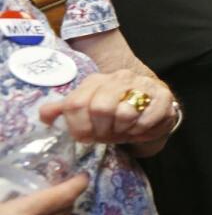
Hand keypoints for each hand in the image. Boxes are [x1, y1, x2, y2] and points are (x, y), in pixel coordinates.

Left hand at [38, 70, 176, 145]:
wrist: (149, 109)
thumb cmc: (114, 113)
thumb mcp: (87, 111)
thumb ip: (63, 111)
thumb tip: (44, 116)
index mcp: (96, 80)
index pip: (76, 103)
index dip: (78, 126)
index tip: (85, 137)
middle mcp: (119, 77)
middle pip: (100, 108)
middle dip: (102, 130)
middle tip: (107, 135)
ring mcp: (143, 84)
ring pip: (125, 113)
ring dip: (123, 131)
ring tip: (124, 131)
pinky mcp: (163, 95)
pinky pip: (148, 118)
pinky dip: (141, 131)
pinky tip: (140, 129)